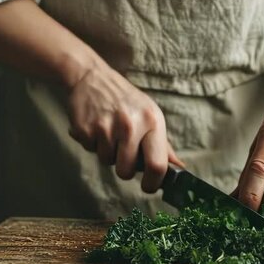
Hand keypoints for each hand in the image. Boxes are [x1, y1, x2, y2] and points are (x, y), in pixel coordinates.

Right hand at [67, 61, 182, 192]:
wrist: (92, 77)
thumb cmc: (127, 101)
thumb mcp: (151, 116)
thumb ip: (163, 145)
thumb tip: (179, 168)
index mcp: (152, 121)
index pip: (157, 164)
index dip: (153, 182)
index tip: (149, 186)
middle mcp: (130, 124)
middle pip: (127, 171)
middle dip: (125, 169)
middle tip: (123, 154)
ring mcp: (105, 127)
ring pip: (107, 162)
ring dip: (108, 154)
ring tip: (109, 132)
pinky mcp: (84, 129)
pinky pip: (90, 151)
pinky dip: (93, 144)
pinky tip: (96, 127)